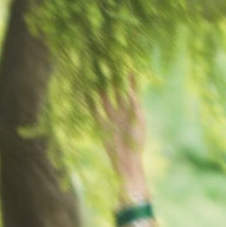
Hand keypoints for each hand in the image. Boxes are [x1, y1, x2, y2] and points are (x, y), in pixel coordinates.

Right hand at [93, 70, 146, 189]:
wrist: (127, 160)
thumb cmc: (137, 142)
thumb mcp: (138, 122)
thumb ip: (135, 106)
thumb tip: (129, 91)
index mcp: (134, 112)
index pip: (133, 92)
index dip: (131, 81)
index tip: (130, 67)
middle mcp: (122, 113)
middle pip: (118, 93)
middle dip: (114, 81)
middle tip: (110, 66)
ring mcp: (112, 119)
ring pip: (106, 100)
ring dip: (102, 90)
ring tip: (98, 76)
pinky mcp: (103, 126)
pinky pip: (96, 112)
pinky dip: (91, 103)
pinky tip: (87, 94)